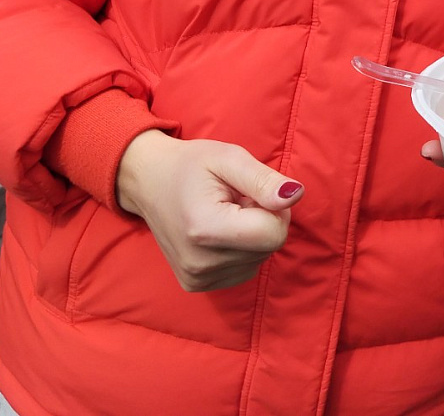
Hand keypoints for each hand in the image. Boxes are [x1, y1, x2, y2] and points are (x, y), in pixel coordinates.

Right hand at [116, 130, 303, 291]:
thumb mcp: (229, 158)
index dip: (274, 207)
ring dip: (252, 234)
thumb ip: (264, 180)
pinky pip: (245, 268)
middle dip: (263, 219)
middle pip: (269, 247)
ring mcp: (197, 279)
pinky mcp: (196, 285)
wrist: (148, 182)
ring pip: (260, 258)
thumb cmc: (191, 165)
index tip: (250, 192)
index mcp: (206, 230)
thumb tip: (295, 196)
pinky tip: (220, 231)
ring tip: (224, 213)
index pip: (274, 234)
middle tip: (235, 199)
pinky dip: (241, 249)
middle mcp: (200, 264)